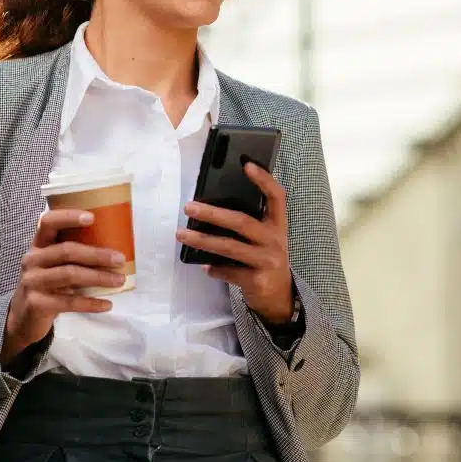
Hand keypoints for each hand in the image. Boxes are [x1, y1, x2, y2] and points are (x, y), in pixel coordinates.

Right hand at [1, 209, 126, 364]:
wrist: (24, 317)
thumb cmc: (48, 284)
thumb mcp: (53, 265)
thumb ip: (73, 255)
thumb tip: (114, 249)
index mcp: (39, 245)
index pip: (48, 222)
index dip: (68, 217)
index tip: (92, 217)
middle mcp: (32, 259)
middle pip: (66, 251)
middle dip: (96, 254)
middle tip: (120, 259)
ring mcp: (32, 281)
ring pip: (69, 275)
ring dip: (98, 277)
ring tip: (119, 280)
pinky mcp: (36, 303)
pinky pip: (68, 302)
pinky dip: (90, 303)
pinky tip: (107, 304)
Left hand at [177, 161, 293, 324]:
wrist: (279, 297)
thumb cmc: (265, 260)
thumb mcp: (265, 239)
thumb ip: (249, 225)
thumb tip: (211, 209)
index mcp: (277, 225)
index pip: (276, 197)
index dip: (264, 180)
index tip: (246, 164)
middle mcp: (275, 240)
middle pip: (242, 221)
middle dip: (212, 213)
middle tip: (189, 207)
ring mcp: (267, 261)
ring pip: (230, 247)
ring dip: (203, 240)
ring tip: (182, 235)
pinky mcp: (256, 280)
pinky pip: (228, 271)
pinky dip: (214, 269)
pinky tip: (204, 267)